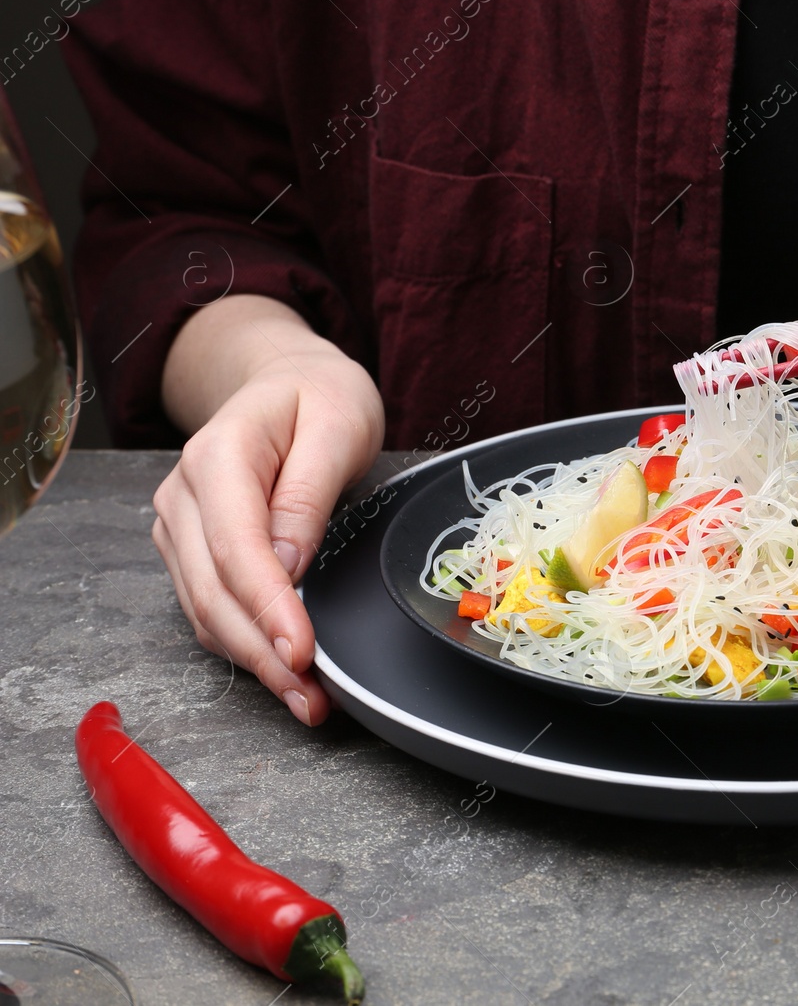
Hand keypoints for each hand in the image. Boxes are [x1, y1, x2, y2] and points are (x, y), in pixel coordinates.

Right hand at [152, 297, 383, 723]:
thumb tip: (288, 564)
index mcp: (217, 458)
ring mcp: (180, 525)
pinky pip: (210, 609)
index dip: (268, 608)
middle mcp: (184, 495)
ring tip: (306, 699)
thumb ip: (309, 492)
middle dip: (262, 654)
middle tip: (312, 698)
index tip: (301, 651)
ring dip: (253, 663)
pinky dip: (244, 646)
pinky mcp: (190, 549)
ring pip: (206, 612)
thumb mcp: (337, 425)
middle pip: (214, 594)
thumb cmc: (319, 396)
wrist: (286, 378)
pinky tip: (283, 670)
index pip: (236, 549)